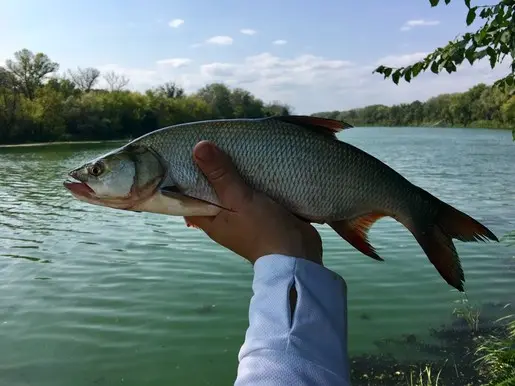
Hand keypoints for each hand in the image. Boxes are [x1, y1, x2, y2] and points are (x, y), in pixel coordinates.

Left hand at [184, 141, 322, 265]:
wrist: (298, 254)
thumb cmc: (264, 230)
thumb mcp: (239, 200)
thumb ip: (221, 175)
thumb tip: (198, 147)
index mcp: (212, 220)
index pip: (189, 197)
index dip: (185, 177)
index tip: (186, 153)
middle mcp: (225, 218)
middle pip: (213, 190)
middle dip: (214, 169)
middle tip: (213, 141)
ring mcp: (245, 216)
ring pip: (235, 189)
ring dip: (236, 172)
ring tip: (234, 144)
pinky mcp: (264, 211)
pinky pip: (255, 191)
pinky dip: (254, 178)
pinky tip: (256, 160)